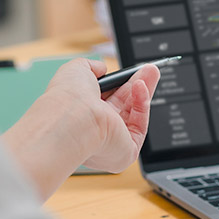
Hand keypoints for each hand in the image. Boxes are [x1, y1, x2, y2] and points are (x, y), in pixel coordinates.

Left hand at [0, 58, 159, 200]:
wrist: (71, 119)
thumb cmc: (67, 97)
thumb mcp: (77, 70)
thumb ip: (92, 67)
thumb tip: (102, 68)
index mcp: (80, 116)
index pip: (105, 100)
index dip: (119, 84)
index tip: (130, 71)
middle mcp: (95, 131)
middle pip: (123, 105)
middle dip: (137, 85)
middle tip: (148, 70)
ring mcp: (111, 142)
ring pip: (134, 114)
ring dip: (143, 91)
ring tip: (151, 72)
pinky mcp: (126, 151)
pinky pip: (139, 125)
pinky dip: (142, 105)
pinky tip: (141, 87)